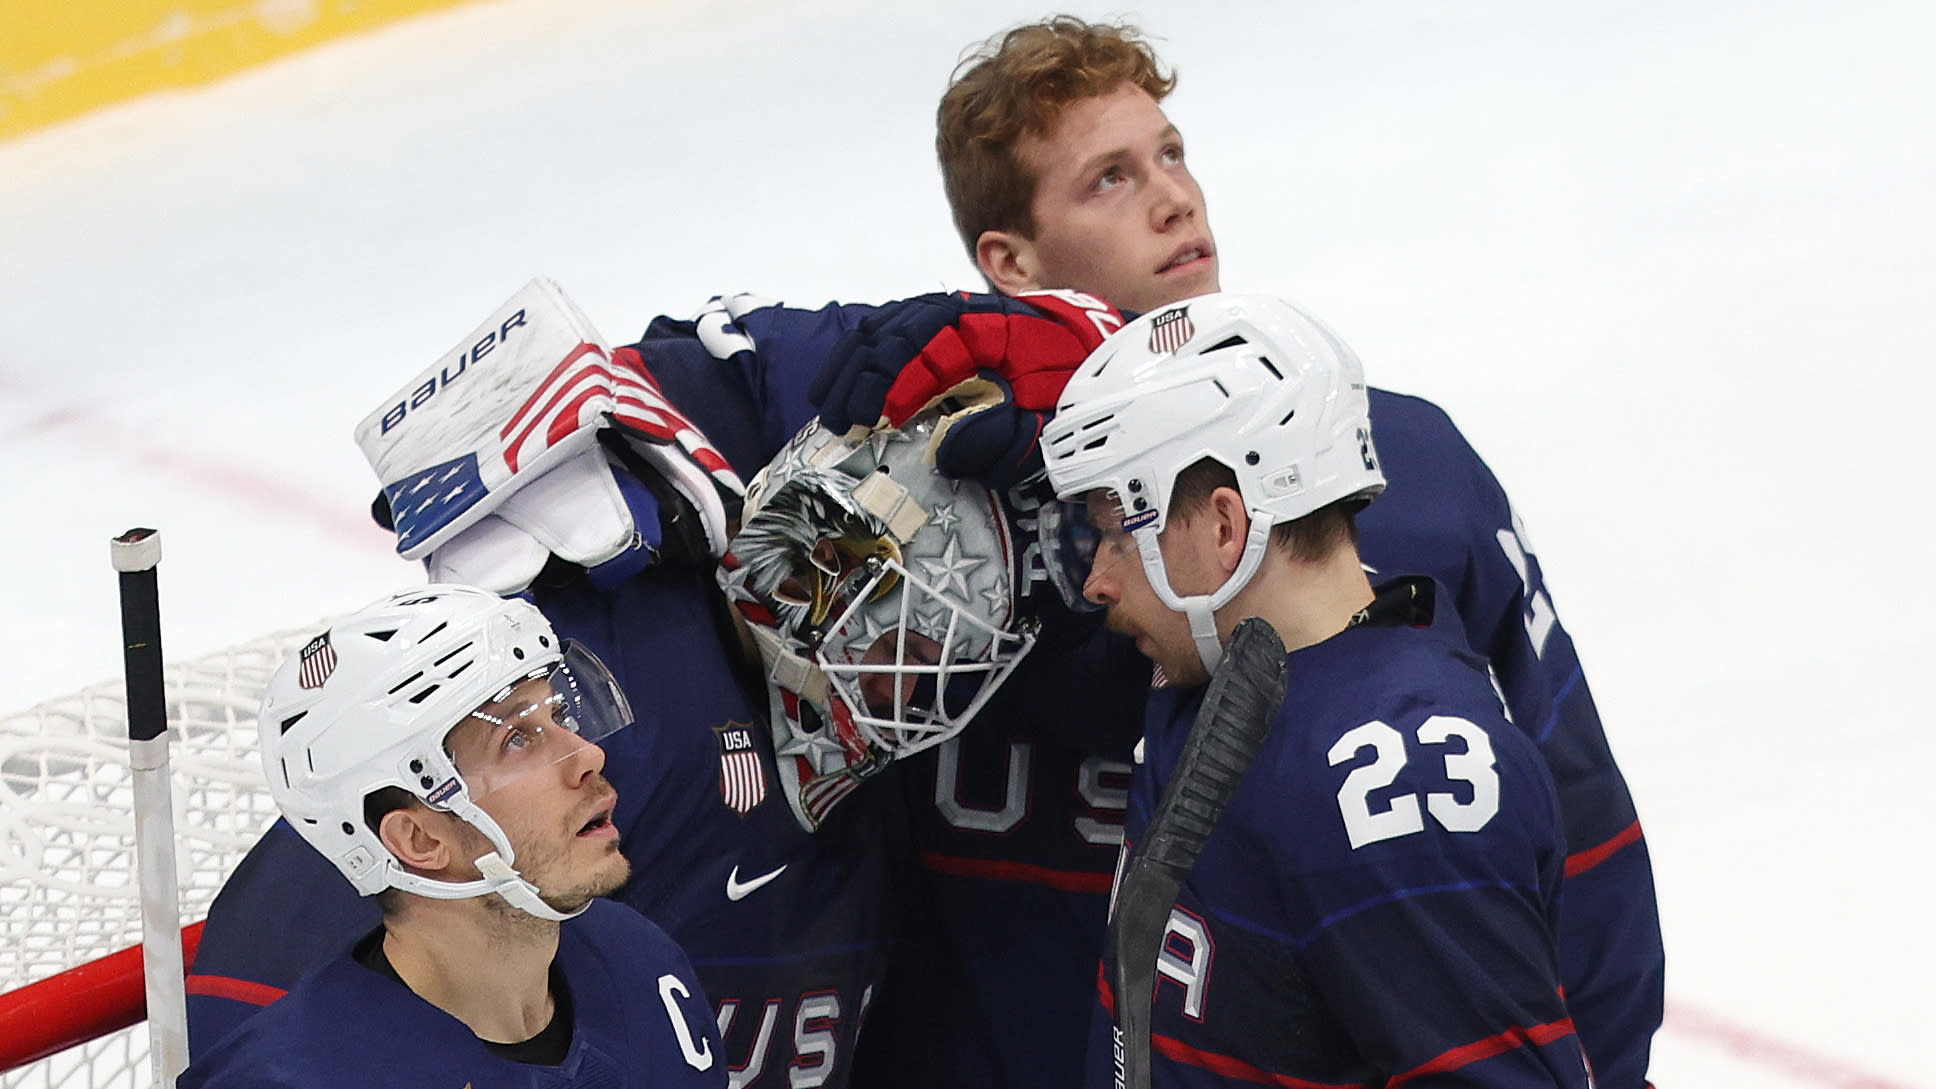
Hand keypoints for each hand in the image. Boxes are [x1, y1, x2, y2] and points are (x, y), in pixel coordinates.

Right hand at [811, 289, 1124, 436]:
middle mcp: (968, 313)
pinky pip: (898, 330)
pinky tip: (848, 381)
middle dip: (861, 374)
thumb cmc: (1077, 394)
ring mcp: (956, 317)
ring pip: (889, 325)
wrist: (1107, 359)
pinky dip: (866, 353)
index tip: (876, 418)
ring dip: (854, 363)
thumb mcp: (1049, 425)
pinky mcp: (950, 330)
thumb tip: (944, 449)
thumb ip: (1002, 439)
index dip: (895, 378)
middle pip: (896, 329)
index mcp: (993, 327)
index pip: (927, 342)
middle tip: (838, 420)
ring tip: (828, 403)